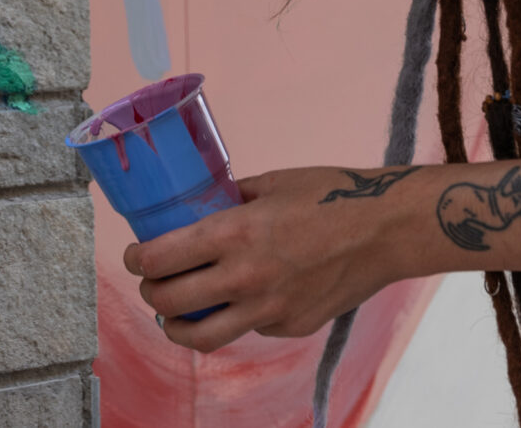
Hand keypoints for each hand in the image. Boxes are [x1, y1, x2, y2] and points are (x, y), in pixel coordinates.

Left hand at [123, 166, 416, 352]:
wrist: (387, 230)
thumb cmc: (332, 195)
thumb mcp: (272, 182)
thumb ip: (232, 198)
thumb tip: (201, 204)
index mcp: (235, 233)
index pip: (160, 259)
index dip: (135, 261)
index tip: (134, 256)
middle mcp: (246, 276)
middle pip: (170, 302)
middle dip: (151, 293)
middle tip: (151, 283)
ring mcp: (269, 309)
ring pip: (202, 337)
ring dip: (178, 326)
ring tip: (174, 315)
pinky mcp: (292, 326)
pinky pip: (249, 329)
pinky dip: (235, 318)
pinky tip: (240, 301)